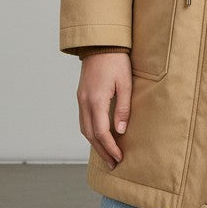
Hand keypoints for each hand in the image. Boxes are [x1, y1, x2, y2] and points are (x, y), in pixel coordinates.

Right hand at [76, 52, 131, 169]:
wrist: (100, 44)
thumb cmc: (116, 61)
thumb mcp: (125, 83)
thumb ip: (123, 108)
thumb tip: (120, 131)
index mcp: (96, 100)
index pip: (101, 132)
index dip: (110, 148)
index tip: (119, 158)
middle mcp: (84, 102)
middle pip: (90, 135)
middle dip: (102, 151)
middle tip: (113, 164)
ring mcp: (80, 99)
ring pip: (84, 129)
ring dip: (95, 144)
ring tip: (106, 154)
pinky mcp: (81, 96)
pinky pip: (83, 119)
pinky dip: (90, 132)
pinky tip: (99, 137)